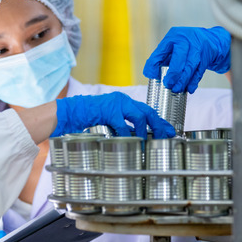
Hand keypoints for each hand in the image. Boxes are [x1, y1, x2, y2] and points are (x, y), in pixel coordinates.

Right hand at [52, 92, 174, 138]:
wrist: (72, 112)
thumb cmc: (90, 118)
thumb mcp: (111, 119)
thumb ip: (124, 124)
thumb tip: (139, 137)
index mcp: (124, 101)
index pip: (147, 109)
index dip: (159, 121)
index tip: (169, 130)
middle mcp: (123, 100)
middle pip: (148, 111)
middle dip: (158, 125)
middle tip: (165, 136)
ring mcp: (116, 104)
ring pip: (139, 116)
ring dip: (145, 131)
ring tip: (146, 142)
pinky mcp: (108, 111)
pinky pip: (123, 124)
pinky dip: (127, 135)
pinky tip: (130, 141)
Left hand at [143, 26, 230, 93]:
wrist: (212, 39)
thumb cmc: (188, 45)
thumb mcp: (174, 46)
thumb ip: (164, 58)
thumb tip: (152, 74)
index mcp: (173, 36)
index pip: (161, 51)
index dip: (154, 64)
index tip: (150, 75)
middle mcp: (186, 39)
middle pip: (179, 57)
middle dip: (173, 73)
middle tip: (167, 84)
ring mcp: (198, 47)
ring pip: (190, 65)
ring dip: (183, 80)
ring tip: (176, 89)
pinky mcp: (208, 55)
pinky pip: (200, 70)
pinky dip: (194, 81)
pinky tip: (189, 89)